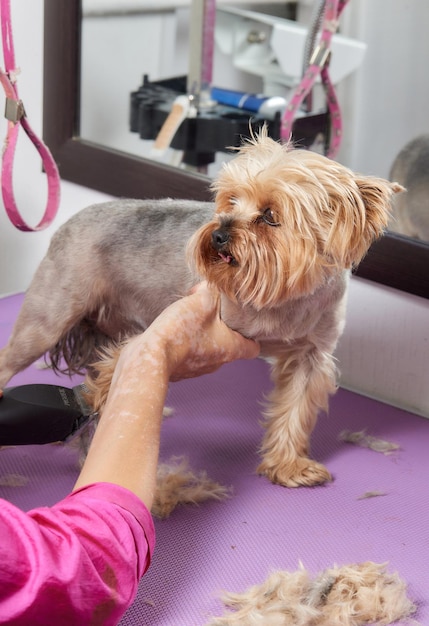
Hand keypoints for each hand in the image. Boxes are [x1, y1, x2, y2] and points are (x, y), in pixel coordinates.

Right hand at [113, 282, 259, 383]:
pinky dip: (184, 340)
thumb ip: (212, 291)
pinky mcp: (180, 369)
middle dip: (221, 324)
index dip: (251, 333)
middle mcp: (218, 362)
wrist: (149, 356)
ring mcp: (198, 368)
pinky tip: (173, 327)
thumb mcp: (202, 301)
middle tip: (208, 307)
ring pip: (208, 346)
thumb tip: (212, 286)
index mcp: (231, 348)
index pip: (253, 348)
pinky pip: (188, 352)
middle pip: (228, 343)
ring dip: (201, 331)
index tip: (243, 320)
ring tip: (187, 313)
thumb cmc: (181, 331)